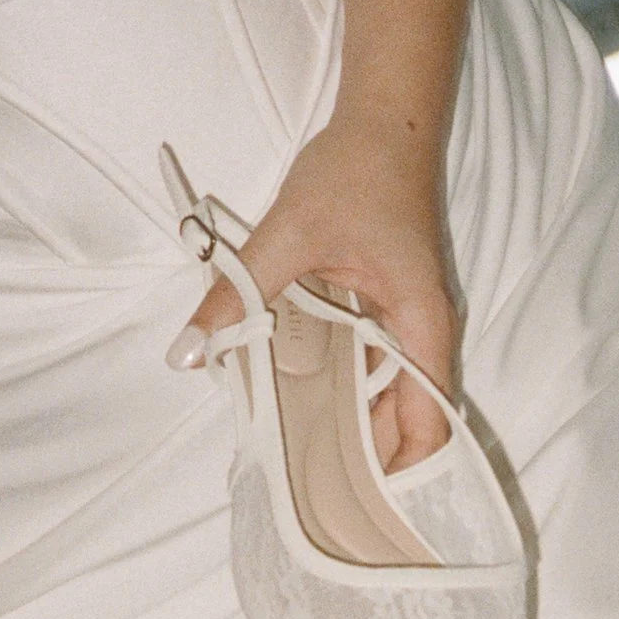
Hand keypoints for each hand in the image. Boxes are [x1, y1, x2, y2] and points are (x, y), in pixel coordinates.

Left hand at [180, 107, 460, 469]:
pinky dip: (337, 379)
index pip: (429, 422)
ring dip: (346, 417)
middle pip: (407, 417)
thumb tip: (189, 353)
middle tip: (307, 485)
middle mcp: (423, 330)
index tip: (355, 500)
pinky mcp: (387, 304)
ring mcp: (407, 318)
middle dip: (363, 453)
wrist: (385, 117)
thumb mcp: (288, 233)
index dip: (399, 469)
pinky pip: (368, 358)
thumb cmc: (356, 170)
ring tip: (294, 449)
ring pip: (385, 390)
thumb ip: (238, 292)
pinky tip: (290, 388)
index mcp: (421, 323)